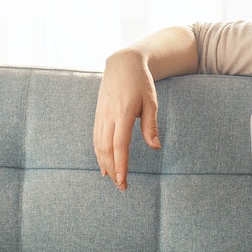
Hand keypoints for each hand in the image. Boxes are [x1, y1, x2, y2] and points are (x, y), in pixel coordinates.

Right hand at [93, 48, 159, 189]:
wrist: (122, 64)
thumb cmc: (141, 83)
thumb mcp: (151, 102)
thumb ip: (150, 125)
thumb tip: (155, 147)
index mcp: (123, 113)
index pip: (120, 145)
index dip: (120, 165)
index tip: (122, 181)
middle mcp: (108, 116)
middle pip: (107, 149)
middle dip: (113, 170)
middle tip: (121, 187)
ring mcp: (101, 115)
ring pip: (99, 145)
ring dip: (104, 164)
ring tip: (112, 179)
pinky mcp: (98, 115)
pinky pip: (96, 138)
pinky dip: (98, 153)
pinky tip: (103, 164)